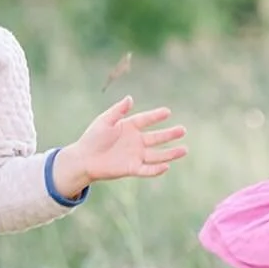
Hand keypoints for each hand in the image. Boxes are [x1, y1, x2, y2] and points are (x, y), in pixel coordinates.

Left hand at [50, 97, 186, 195]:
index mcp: (128, 127)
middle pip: (156, 138)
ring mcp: (135, 155)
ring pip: (157, 154)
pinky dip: (156, 169)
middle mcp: (135, 141)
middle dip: (170, 134)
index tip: (168, 112)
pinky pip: (147, 169)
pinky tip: (167, 166)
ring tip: (185, 150)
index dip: (156, 116)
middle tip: (183, 130)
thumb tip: (130, 98)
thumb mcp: (104, 121)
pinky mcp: (131, 168)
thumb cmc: (92, 138)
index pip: (145, 120)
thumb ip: (117, 111)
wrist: (83, 159)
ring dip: (170, 153)